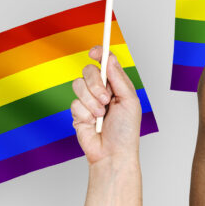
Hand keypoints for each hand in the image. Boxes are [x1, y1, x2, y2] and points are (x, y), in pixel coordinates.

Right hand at [70, 46, 143, 205]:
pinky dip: (85, 114)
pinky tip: (92, 123)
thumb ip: (118, 79)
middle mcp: (102, 90)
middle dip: (96, 83)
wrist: (112, 154)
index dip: (99, 54)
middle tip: (106, 99)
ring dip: (91, 101)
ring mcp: (88, 101)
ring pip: (78, 85)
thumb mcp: (129, 101)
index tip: (95, 51)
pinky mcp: (77, 112)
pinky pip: (75, 103)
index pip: (105, 63)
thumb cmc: (125, 131)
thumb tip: (109, 59)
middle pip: (89, 70)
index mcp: (116, 85)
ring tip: (100, 115)